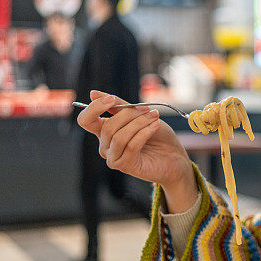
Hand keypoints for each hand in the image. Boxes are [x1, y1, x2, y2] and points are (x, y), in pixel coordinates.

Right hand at [76, 90, 197, 211]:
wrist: (175, 157)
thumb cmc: (158, 136)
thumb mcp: (139, 115)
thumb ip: (119, 105)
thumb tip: (93, 93)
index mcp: (105, 131)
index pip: (86, 120)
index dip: (94, 108)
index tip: (112, 99)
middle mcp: (105, 146)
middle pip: (108, 126)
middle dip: (129, 114)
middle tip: (147, 109)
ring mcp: (114, 157)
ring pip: (119, 136)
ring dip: (139, 123)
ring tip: (154, 117)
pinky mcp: (125, 166)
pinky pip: (131, 146)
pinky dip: (144, 133)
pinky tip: (155, 126)